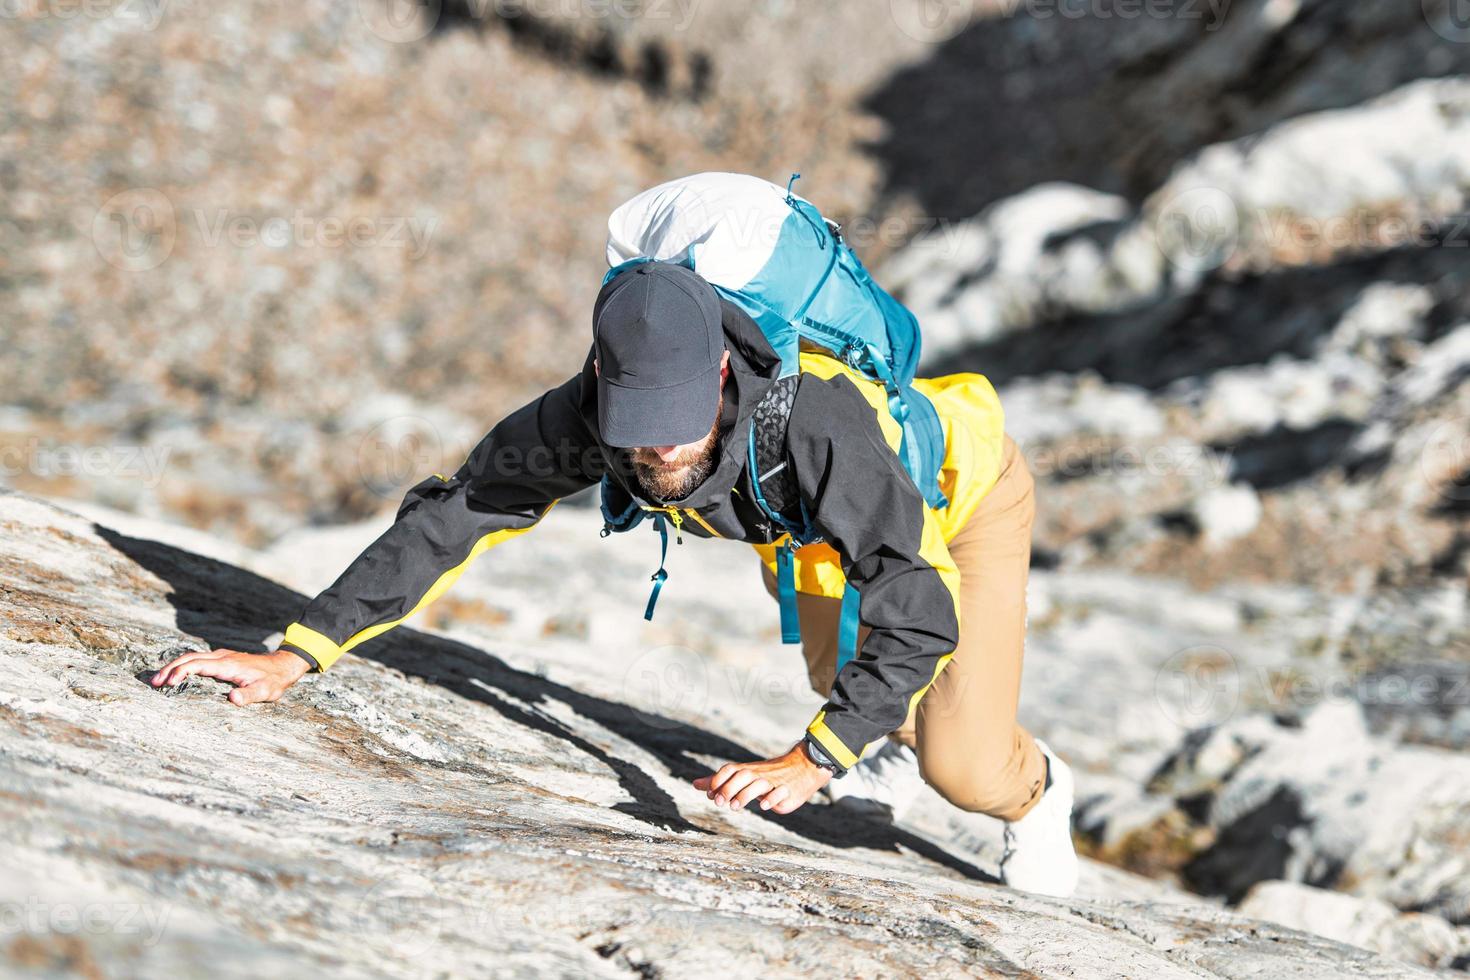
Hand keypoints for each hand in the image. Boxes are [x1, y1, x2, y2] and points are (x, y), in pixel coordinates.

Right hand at [150, 648, 309, 704]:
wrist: (282, 666)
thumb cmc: (273, 681)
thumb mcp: (265, 691)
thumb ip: (249, 696)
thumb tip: (232, 699)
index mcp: (228, 665)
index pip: (198, 664)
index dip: (182, 672)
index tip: (169, 683)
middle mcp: (222, 657)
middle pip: (189, 658)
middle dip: (170, 669)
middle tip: (154, 683)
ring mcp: (221, 657)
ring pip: (191, 657)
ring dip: (174, 667)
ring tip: (158, 681)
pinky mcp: (221, 660)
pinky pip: (197, 660)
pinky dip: (183, 666)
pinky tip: (175, 676)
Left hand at [692, 742, 832, 814]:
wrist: (801, 769)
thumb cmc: (765, 776)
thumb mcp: (743, 778)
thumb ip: (720, 782)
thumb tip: (695, 784)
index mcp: (747, 770)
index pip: (730, 769)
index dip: (718, 780)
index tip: (711, 795)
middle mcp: (759, 774)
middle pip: (742, 775)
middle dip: (729, 788)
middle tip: (720, 804)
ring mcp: (773, 781)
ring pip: (758, 783)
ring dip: (745, 795)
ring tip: (735, 807)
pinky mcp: (787, 791)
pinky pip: (779, 792)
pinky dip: (771, 798)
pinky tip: (763, 806)